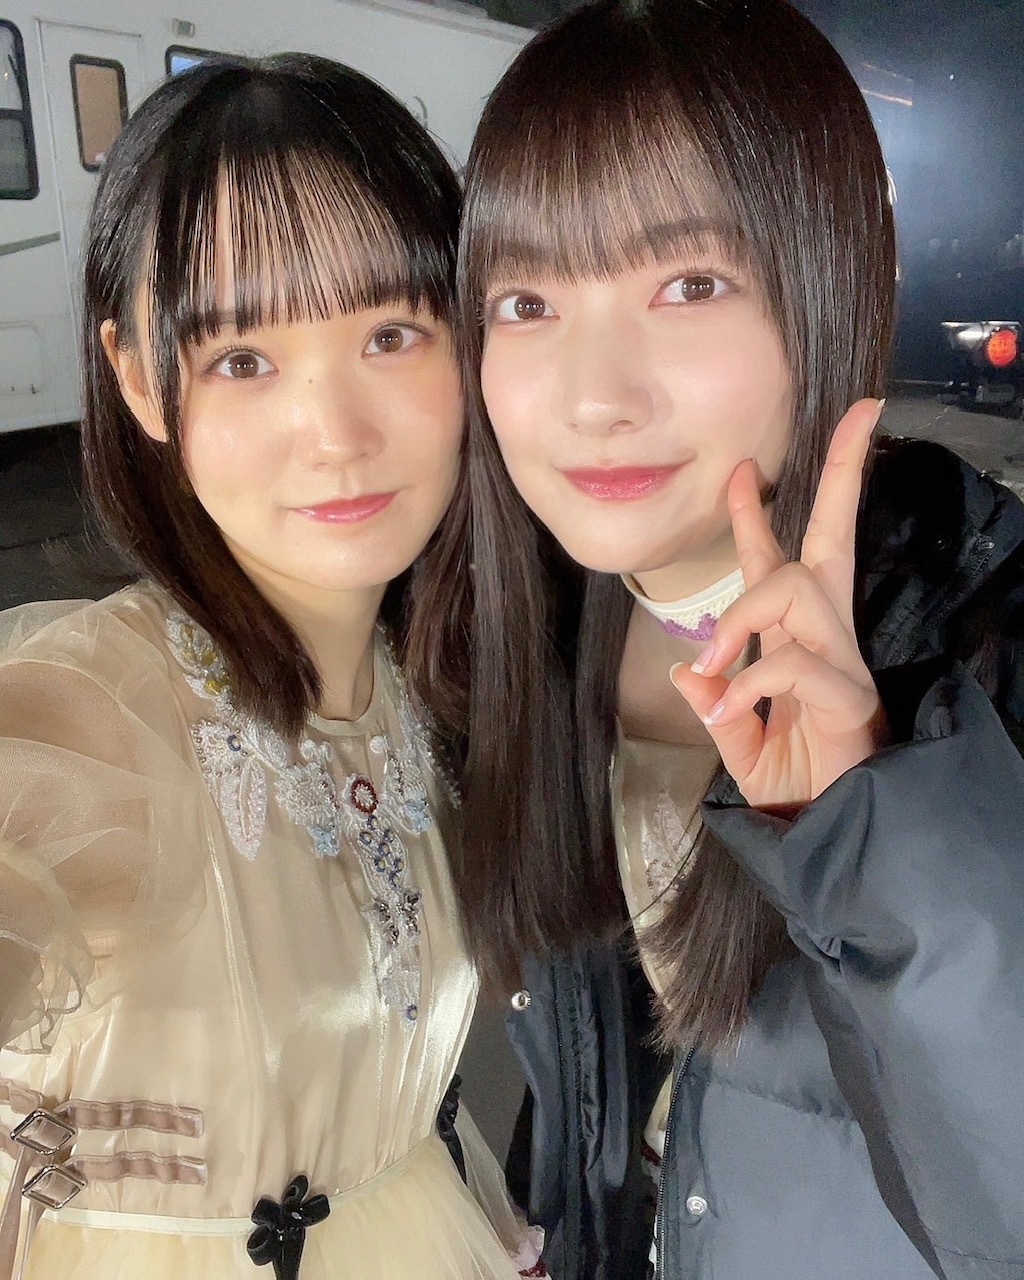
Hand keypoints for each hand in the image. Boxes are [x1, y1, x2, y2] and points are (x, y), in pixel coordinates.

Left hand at [669, 398, 887, 811]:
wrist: (821, 833)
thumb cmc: (790, 783)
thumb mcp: (737, 737)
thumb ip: (715, 701)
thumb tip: (686, 670)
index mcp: (795, 637)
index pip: (780, 560)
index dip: (758, 514)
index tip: (741, 465)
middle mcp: (823, 635)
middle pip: (831, 538)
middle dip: (845, 473)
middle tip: (860, 414)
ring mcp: (840, 661)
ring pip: (795, 585)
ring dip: (741, 614)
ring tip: (716, 662)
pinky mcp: (848, 695)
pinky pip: (792, 660)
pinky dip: (748, 681)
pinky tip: (728, 710)